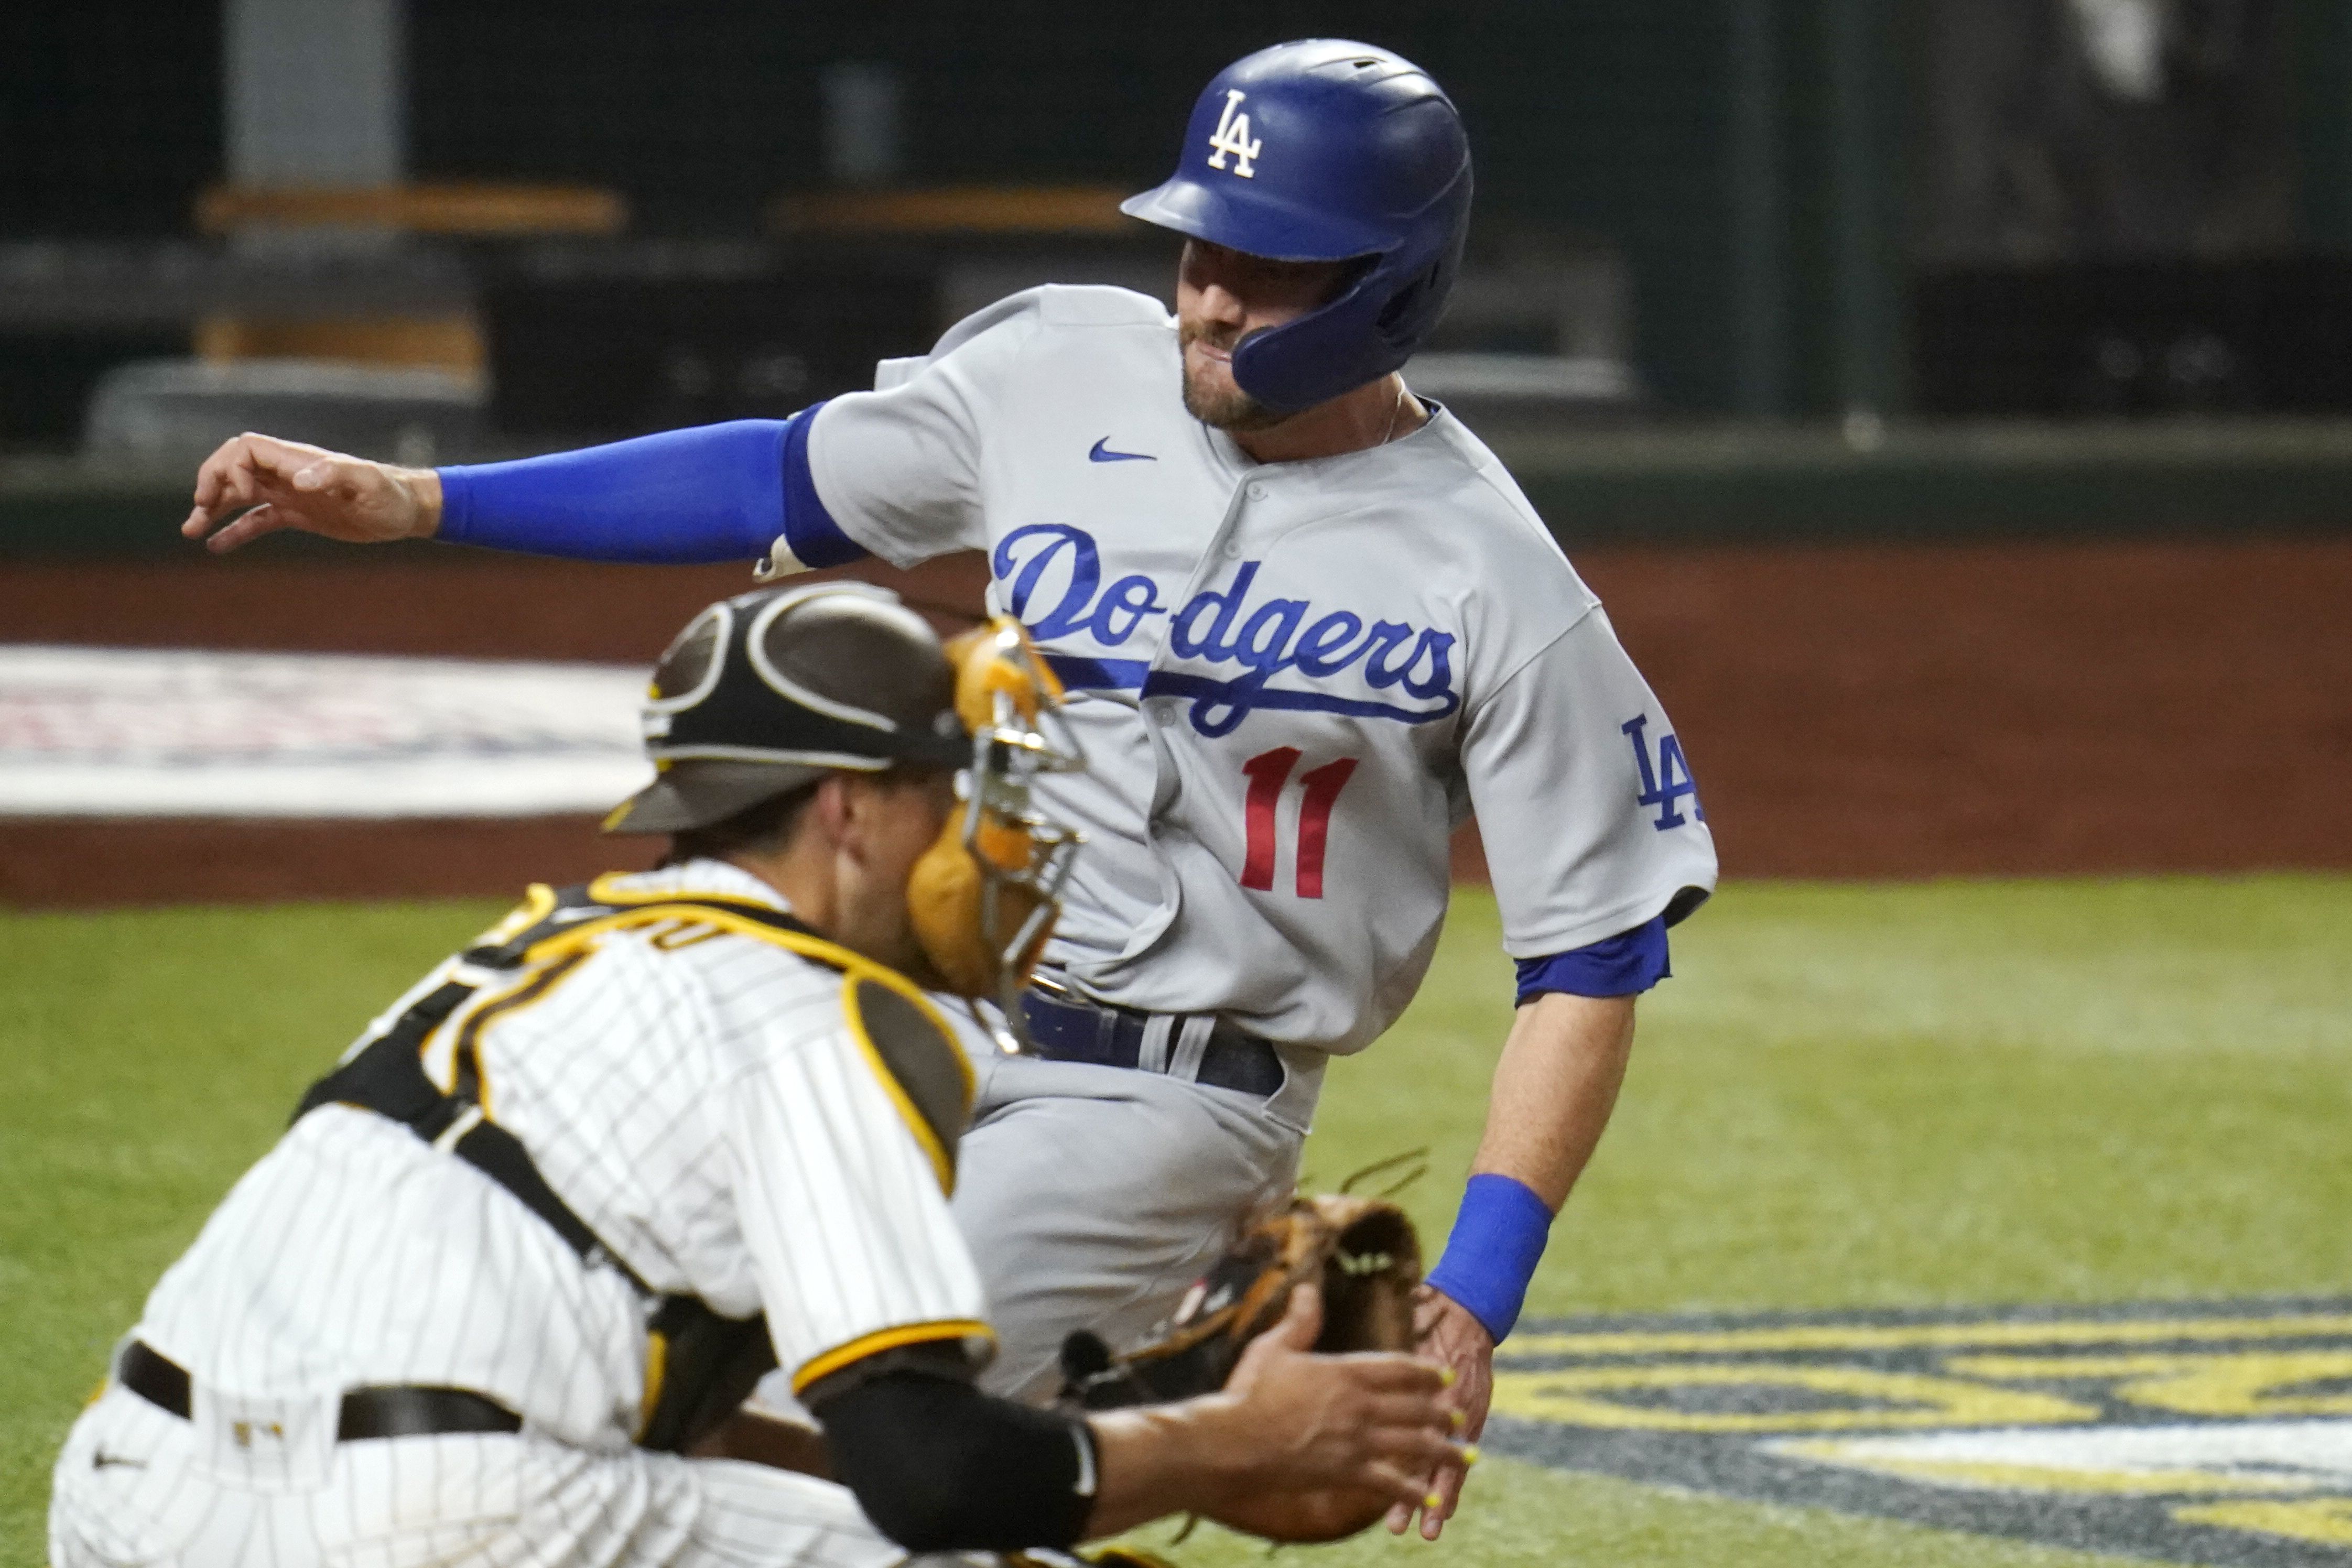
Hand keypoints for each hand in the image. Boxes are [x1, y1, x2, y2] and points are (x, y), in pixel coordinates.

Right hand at [182, 433, 441, 553]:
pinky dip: (235, 531)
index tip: (243, 496)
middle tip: (200, 511)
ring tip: (191, 530)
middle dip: (210, 484)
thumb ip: (335, 475)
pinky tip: (217, 546)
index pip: (245, 449)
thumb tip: (301, 479)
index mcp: (297, 461)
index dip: (231, 468)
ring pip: (239, 495)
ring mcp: (291, 494)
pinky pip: (257, 519)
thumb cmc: (390, 495)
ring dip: (213, 508)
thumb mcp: (367, 484)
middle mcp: (288, 473)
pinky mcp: (299, 515)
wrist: (407, 512)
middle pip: (233, 468)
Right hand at [1205, 1283, 1460, 1540]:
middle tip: (1459, 1414)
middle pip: (1414, 1406)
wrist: (1236, 1444)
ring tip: (1462, 1451)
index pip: (1398, 1368)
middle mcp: (1360, 1406)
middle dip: (1441, 1411)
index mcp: (1345, 1373)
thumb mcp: (1274, 1348)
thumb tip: (1308, 1287)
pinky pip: (1390, 1482)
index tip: (1445, 1374)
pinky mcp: (1348, 1473)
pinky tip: (1429, 1494)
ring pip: (1413, 1444)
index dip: (1425, 1371)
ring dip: (1442, 1448)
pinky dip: (1413, 1489)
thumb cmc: (1250, 1393)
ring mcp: (1357, 1442)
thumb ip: (1300, 1321)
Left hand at [1386, 1284, 1493, 1539]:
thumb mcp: (1410, 1326)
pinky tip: (1442, 1515)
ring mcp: (1461, 1417)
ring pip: (1445, 1466)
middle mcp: (1448, 1407)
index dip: (1397, 1459)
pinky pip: (1460, 1459)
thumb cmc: (1429, 1315)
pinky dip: (1452, 1488)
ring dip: (1432, 1499)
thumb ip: (1394, 1341)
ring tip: (1422, 1532)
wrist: (1468, 1310)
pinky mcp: (1468, 1420)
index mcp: (1433, 1385)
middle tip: (1393, 1525)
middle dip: (1412, 1493)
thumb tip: (1346, 1322)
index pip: (1416, 1429)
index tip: (1376, 1485)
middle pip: (1429, 1458)